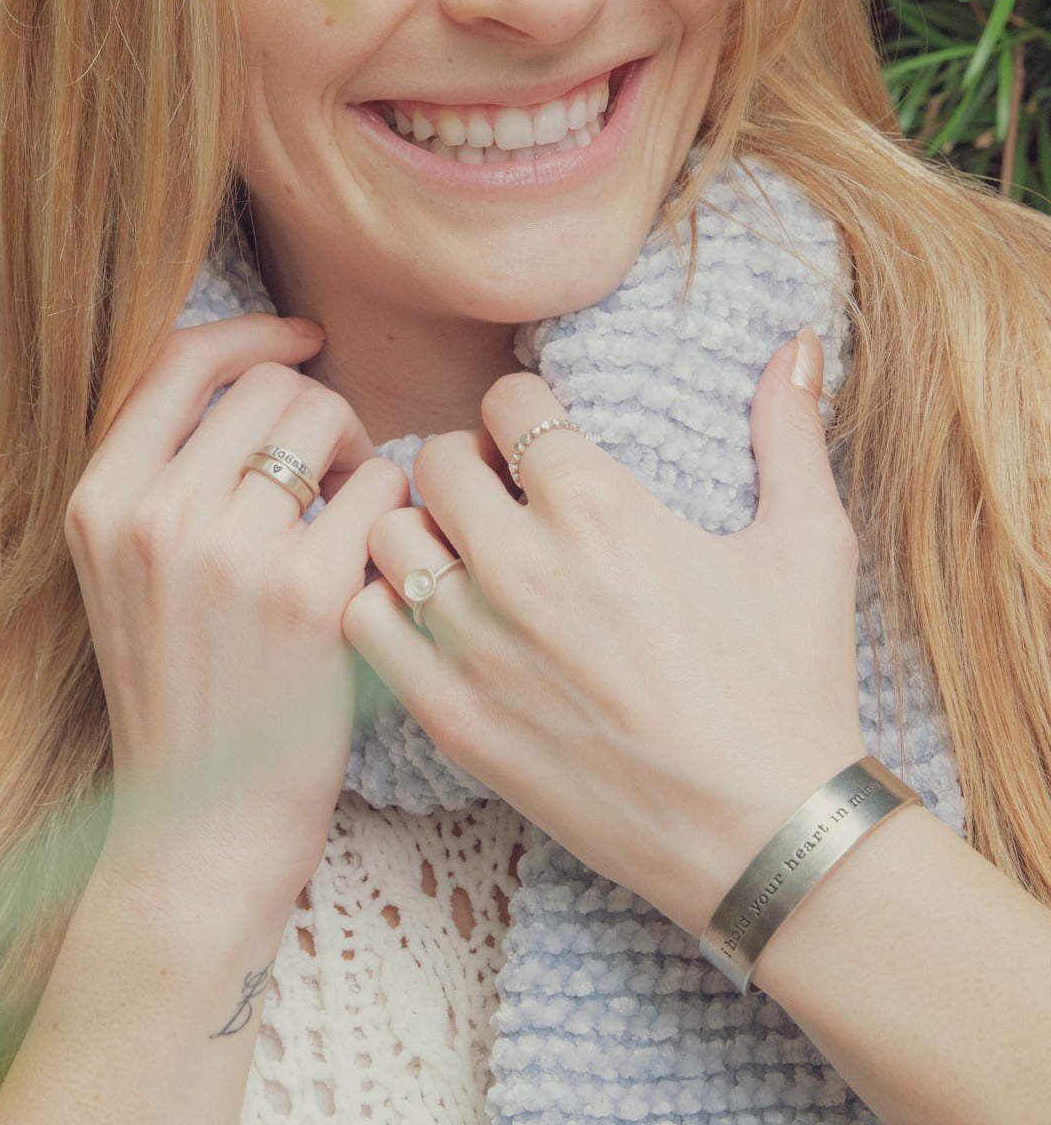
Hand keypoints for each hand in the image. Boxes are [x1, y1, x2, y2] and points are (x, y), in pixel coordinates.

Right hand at [66, 315, 408, 919]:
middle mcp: (155, 515)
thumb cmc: (181, 688)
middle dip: (318, 409)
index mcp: (99, 500)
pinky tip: (377, 556)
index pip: (179, 358)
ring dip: (356, 452)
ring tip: (350, 511)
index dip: (252, 333)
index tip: (303, 338)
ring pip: (327, 420)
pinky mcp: (308, 596)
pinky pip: (379, 488)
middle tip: (333, 468)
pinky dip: (391, 510)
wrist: (200, 821)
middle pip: (269, 385)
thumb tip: (260, 378)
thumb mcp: (126, 573)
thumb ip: (165, 476)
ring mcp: (230, 554)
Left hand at [344, 332, 866, 936]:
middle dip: (467, 461)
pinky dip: (386, 603)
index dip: (521, 408)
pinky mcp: (450, 713)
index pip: (506, 402)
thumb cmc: (792, 687)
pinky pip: (365, 620)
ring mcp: (474, 642)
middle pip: (436, 457)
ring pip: (388, 533)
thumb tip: (799, 343)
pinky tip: (435, 616)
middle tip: (500, 493)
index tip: (537, 436)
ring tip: (463, 553)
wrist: (765, 835)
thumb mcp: (812, 545)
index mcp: (598, 505)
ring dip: (421, 528)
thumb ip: (791, 432)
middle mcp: (520, 563)